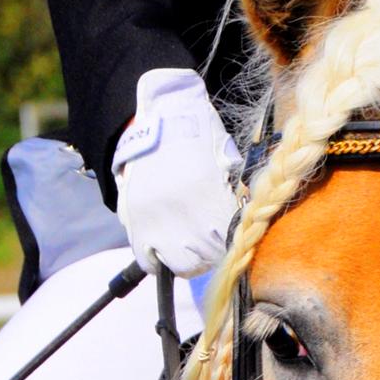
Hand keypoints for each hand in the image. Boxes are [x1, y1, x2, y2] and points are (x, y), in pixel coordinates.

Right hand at [113, 68, 241, 276]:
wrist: (161, 114)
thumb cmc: (203, 136)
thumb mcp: (229, 160)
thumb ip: (237, 197)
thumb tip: (245, 228)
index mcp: (208, 196)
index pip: (231, 243)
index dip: (236, 244)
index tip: (234, 238)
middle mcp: (182, 213)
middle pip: (208, 258)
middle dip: (216, 252)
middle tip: (215, 240)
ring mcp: (155, 221)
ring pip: (182, 265)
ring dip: (192, 259)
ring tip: (193, 244)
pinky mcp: (134, 223)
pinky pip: (149, 261)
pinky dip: (160, 259)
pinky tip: (168, 246)